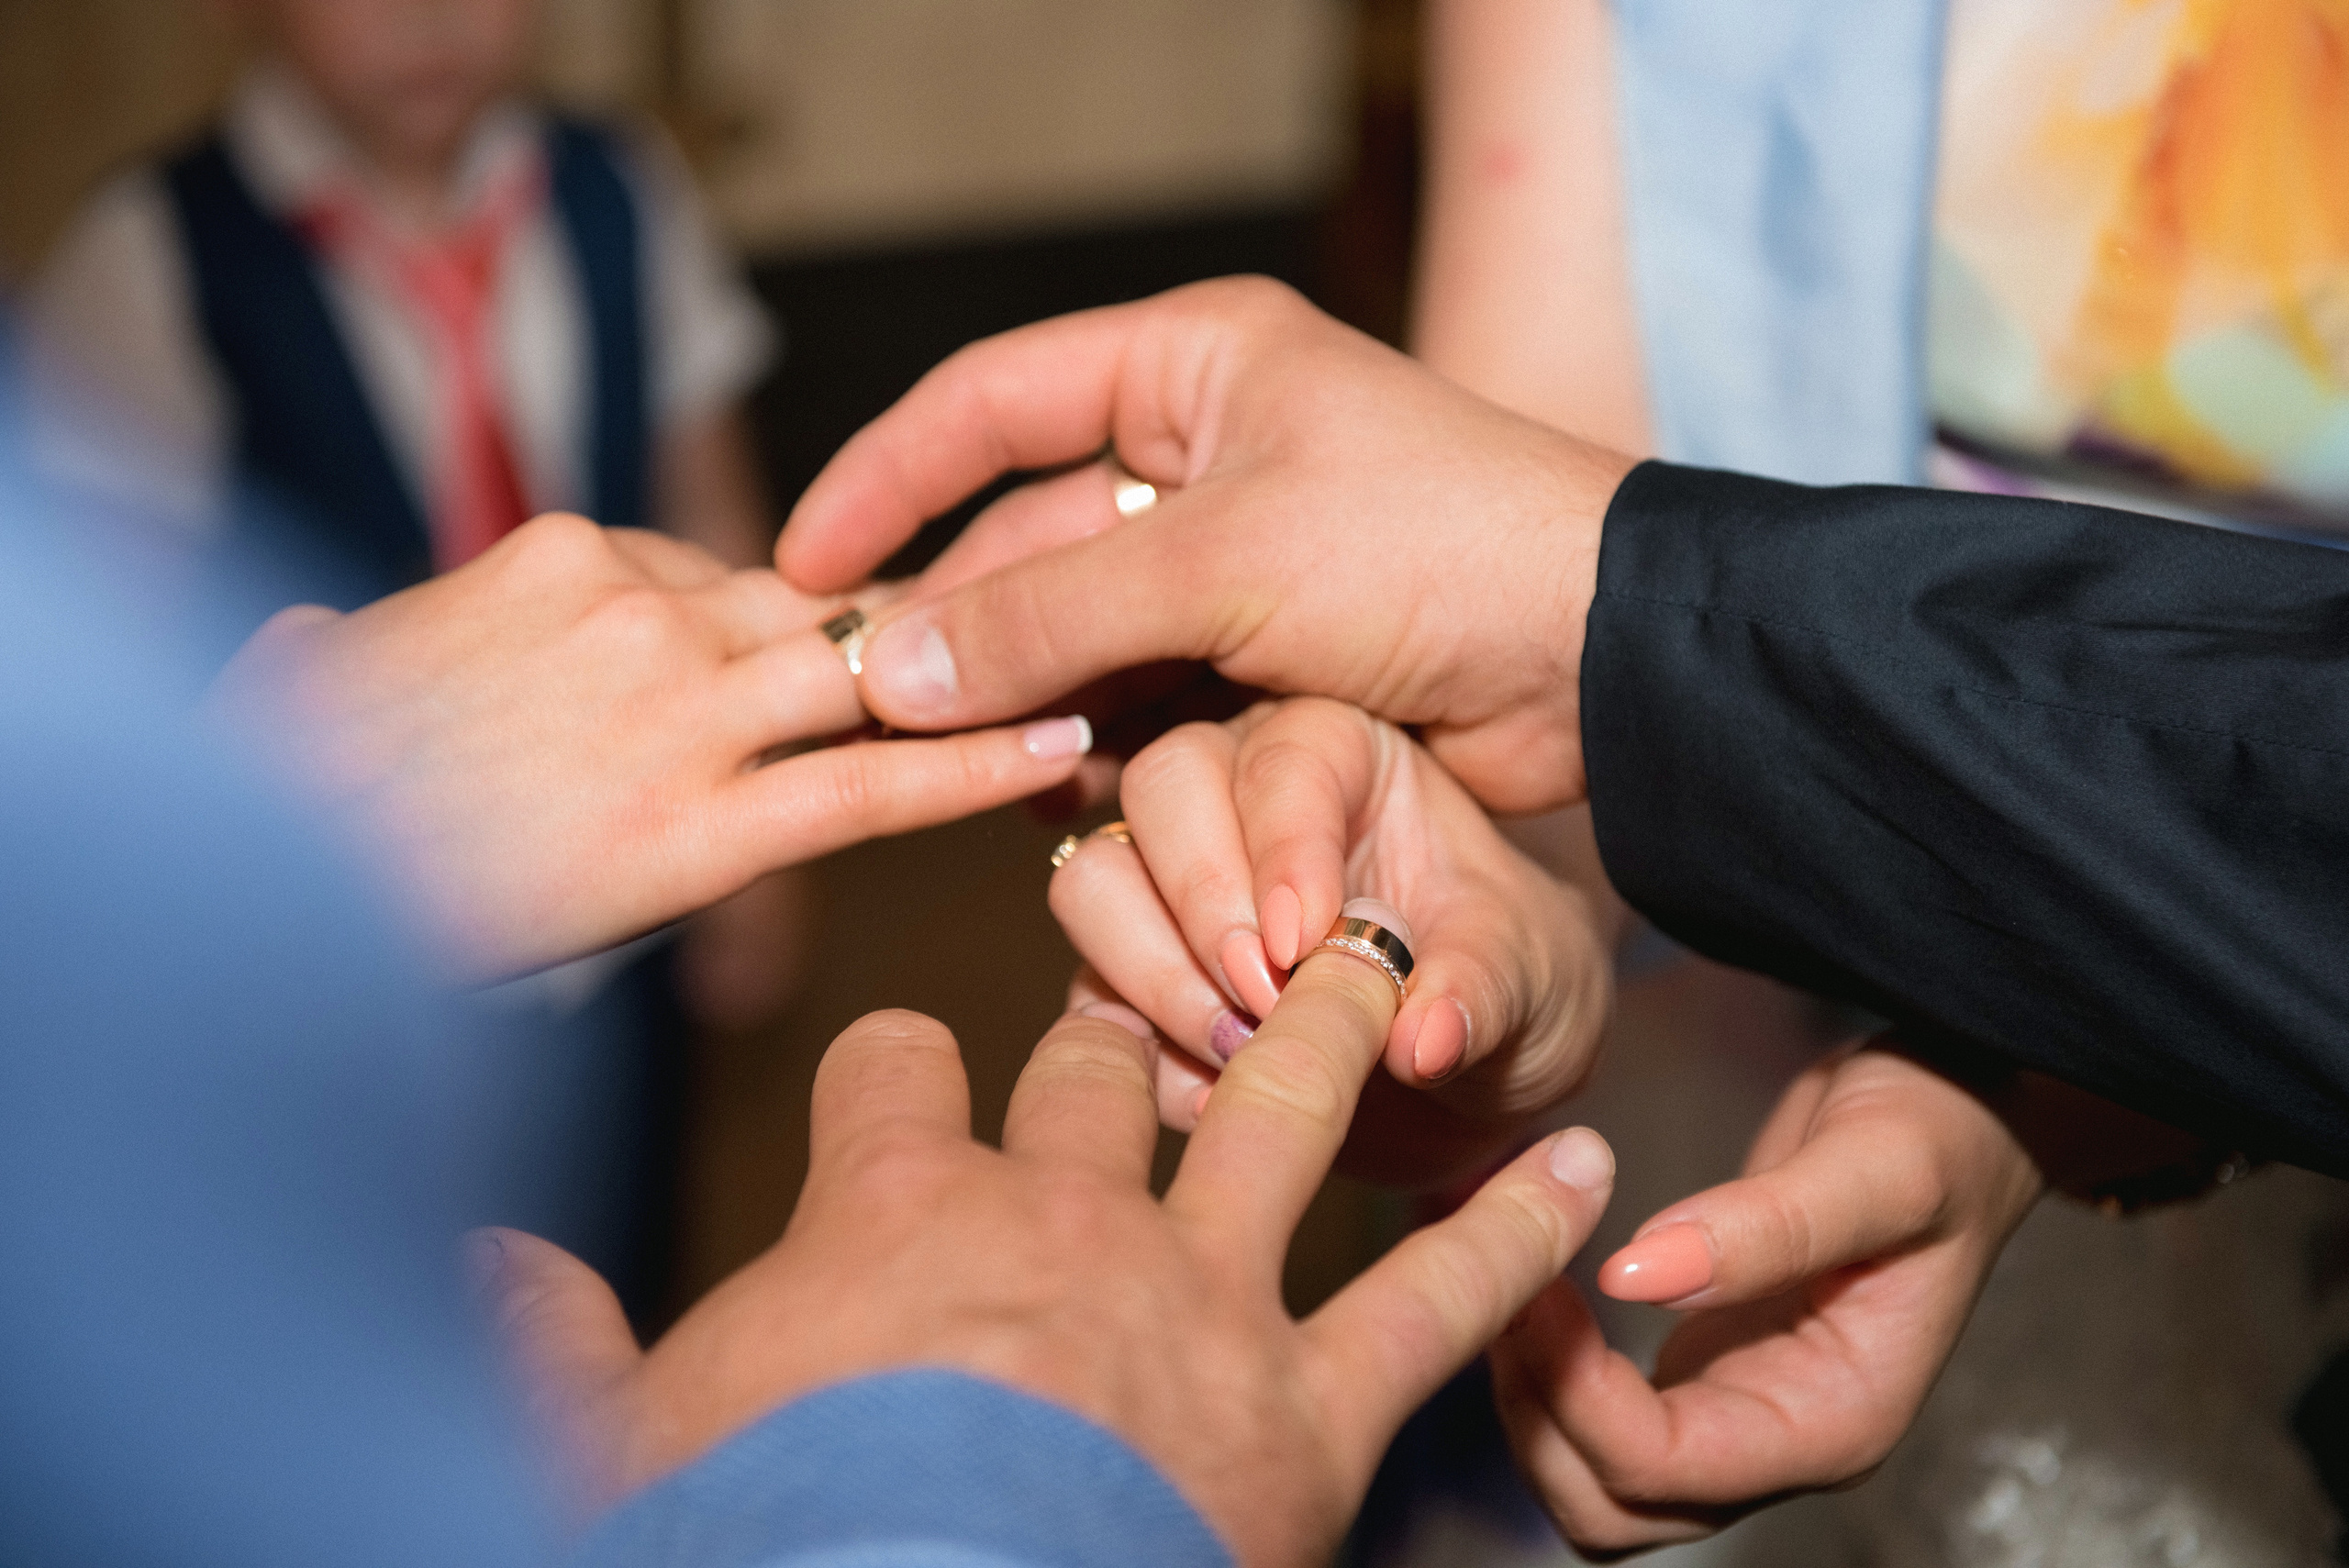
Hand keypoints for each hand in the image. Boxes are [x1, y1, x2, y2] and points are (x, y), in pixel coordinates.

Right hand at [210, 516, 1092, 980]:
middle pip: (815, 609)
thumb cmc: (280, 793)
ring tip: (1088, 678)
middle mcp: (635, 608)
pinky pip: (864, 786)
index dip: (787, 622)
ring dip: (972, 684)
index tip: (843, 644)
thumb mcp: (317, 677)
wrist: (256, 876)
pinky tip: (1051, 755)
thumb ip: (367, 646)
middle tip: (1018, 642)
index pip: (720, 570)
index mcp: (560, 556)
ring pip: (862, 679)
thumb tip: (313, 642)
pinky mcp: (696, 826)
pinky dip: (967, 771)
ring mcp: (674, 710)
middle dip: (915, 634)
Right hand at [476, 951, 1619, 1565]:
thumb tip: (467, 1271)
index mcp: (892, 1210)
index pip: (891, 1075)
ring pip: (1280, 1109)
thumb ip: (545, 1346)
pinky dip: (1509, 1229)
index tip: (903, 1063)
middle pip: (1098, 1067)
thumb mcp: (619, 1445)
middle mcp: (1059, 1213)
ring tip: (1388, 961)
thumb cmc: (759, 1538)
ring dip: (1339, 1027)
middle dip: (1122, 1018)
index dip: (897, 1063)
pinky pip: (1430, 1292)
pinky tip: (1576, 1166)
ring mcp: (1199, 1293)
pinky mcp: (1309, 1403)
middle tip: (1150, 993)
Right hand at [777, 276, 1639, 812]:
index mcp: (1190, 368)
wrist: (1599, 663)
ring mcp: (1231, 563)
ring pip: (1075, 638)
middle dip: (961, 628)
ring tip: (975, 769)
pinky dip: (1097, 746)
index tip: (801, 566)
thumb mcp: (1220, 563)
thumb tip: (888, 665)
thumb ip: (1045, 615)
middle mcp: (1201, 455)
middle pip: (1024, 541)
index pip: (989, 403)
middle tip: (874, 711)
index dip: (886, 480)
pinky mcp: (1259, 660)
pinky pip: (1137, 700)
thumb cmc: (1435, 550)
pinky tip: (1064, 793)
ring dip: (1027, 704)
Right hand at [1050, 697, 1614, 1186]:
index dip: (1285, 844)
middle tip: (1265, 999)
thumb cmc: (1510, 988)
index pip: (1285, 755)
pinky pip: (1087, 999)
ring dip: (1152, 972)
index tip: (1309, 941)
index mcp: (1346, 754)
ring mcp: (1171, 888)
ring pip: (1092, 879)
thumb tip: (1423, 1039)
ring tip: (1242, 1050)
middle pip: (1162, 786)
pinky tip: (1216, 1099)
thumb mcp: (1534, 981)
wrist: (1479, 1079)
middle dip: (1202, 899)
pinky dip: (1139, 1056)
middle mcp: (1239, 796)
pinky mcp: (1133, 983)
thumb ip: (1483, 992)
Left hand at [1491, 1040, 2043, 1552]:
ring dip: (1533, 1404)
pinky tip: (1524, 1286)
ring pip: (1595, 1481)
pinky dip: (1547, 1371)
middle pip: (1616, 1508)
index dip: (1582, 1396)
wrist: (1965, 1114)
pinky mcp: (1704, 1374)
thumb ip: (1767, 1226)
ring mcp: (1739, 1415)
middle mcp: (1782, 1441)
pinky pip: (1601, 1419)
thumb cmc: (1941, 1136)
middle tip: (1504, 1293)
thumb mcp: (1876, 1165)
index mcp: (1837, 1420)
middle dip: (1541, 1419)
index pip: (1670, 1468)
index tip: (1536, 1290)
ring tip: (1505, 1285)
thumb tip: (1640, 1272)